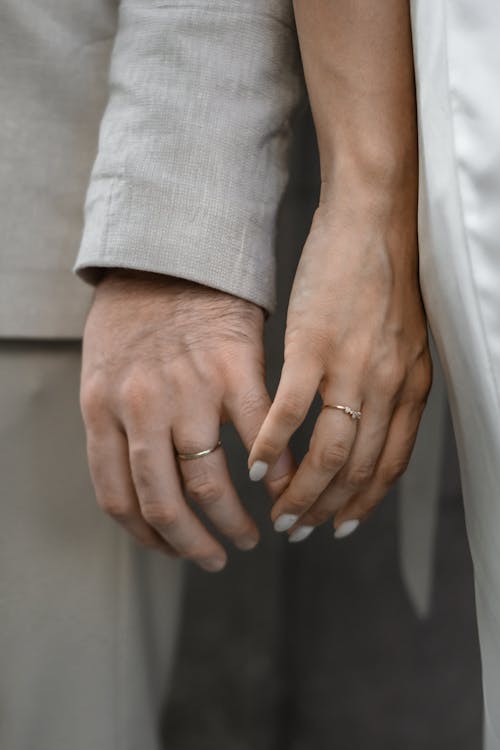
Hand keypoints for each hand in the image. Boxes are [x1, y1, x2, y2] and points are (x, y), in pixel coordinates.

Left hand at [80, 270, 293, 570]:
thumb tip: (141, 487)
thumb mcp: (104, 373)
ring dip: (232, 520)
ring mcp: (189, 389)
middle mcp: (141, 407)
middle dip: (192, 544)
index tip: (171, 550)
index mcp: (103, 410)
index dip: (147, 537)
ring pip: (210, 480)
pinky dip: (275, 470)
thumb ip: (116, 427)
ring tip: (250, 533)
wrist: (170, 256)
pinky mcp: (235, 368)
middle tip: (215, 557)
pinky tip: (283, 487)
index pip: (119, 498)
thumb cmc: (135, 317)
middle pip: (164, 502)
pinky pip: (259, 435)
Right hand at [247, 195, 431, 540]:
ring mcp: (350, 368)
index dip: (364, 502)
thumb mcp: (404, 340)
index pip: (390, 465)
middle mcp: (387, 387)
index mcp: (410, 387)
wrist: (375, 221)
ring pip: (328, 454)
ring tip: (277, 513)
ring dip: (299, 491)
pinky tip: (253, 467)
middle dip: (326, 509)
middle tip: (299, 529)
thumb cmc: (386, 277)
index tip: (341, 525)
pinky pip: (289, 413)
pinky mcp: (313, 347)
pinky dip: (269, 446)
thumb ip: (391, 386)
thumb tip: (367, 423)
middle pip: (357, 470)